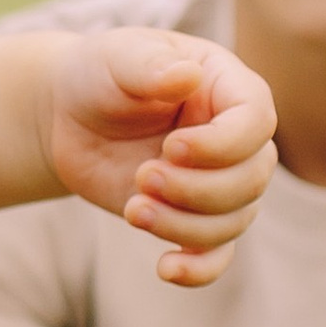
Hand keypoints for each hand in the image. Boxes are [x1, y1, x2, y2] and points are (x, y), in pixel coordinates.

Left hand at [41, 29, 276, 284]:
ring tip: (133, 208)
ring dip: (184, 224)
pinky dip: (198, 269)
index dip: (221, 145)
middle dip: (197, 189)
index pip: (256, 122)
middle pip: (252, 179)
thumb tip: (187, 75)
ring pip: (234, 220)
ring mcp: (218, 181)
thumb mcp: (119, 57)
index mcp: (229, 88)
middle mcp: (235, 138)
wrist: (69, 115)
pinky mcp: (192, 217)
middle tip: (143, 177)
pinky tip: (165, 268)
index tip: (170, 147)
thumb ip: (152, 65)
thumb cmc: (100, 74)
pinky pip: (217, 255)